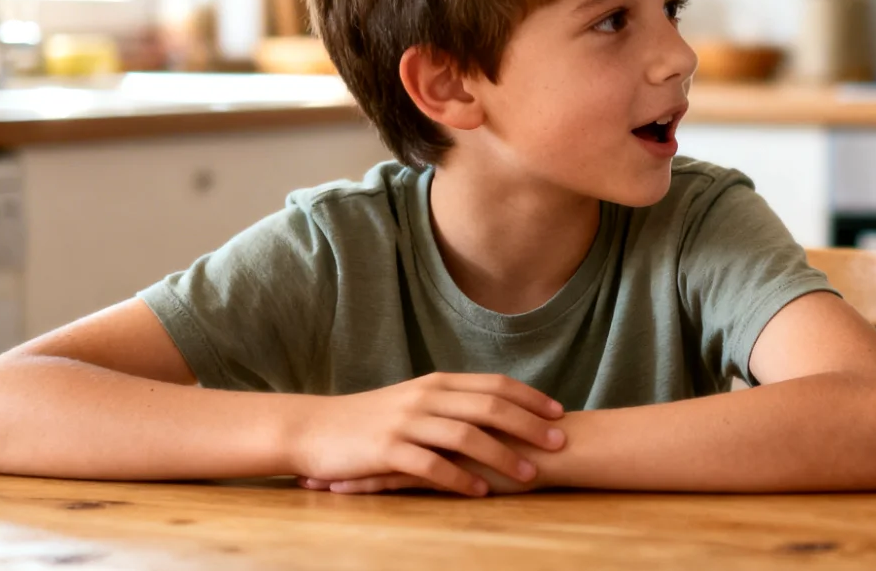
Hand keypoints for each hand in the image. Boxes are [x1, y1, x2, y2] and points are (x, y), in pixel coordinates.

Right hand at [287, 373, 564, 495]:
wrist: (315, 428)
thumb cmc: (371, 419)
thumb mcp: (415, 401)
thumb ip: (452, 404)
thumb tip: (496, 413)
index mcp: (437, 383)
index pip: (494, 385)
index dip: (529, 398)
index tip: (559, 413)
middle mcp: (426, 397)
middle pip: (489, 406)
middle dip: (528, 425)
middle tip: (559, 443)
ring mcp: (406, 422)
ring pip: (466, 435)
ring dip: (502, 455)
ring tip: (529, 474)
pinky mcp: (387, 450)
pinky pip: (431, 465)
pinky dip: (459, 478)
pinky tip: (479, 492)